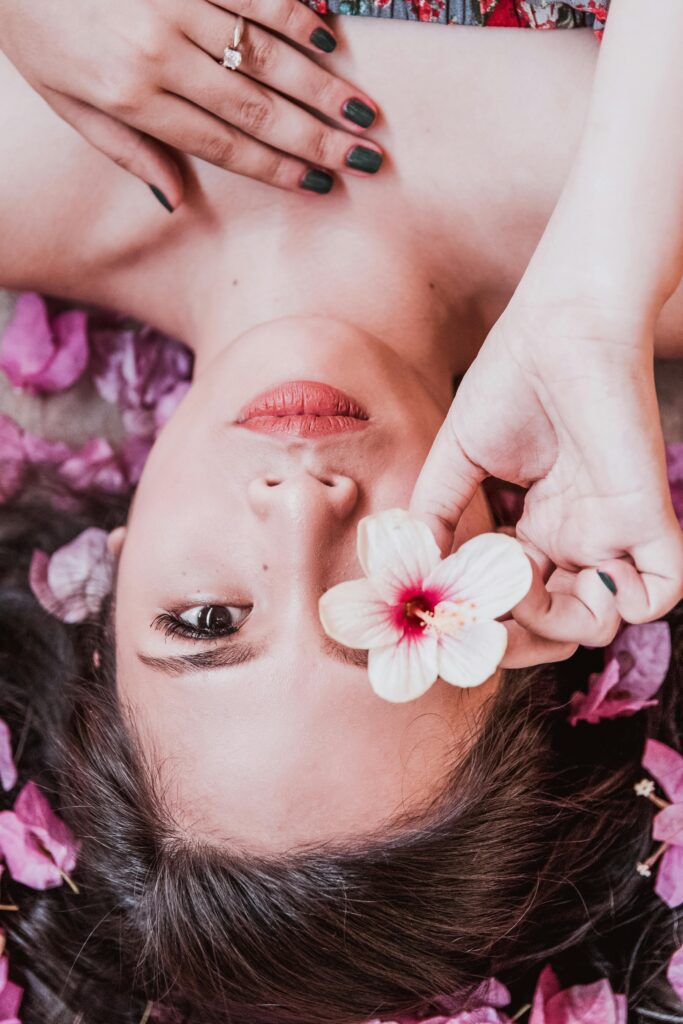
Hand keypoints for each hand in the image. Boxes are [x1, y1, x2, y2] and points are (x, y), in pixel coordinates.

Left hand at [0, 0, 381, 206]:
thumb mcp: (65, 101)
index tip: (320, 184)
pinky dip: (293, 13)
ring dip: (319, 85)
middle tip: (365, 158)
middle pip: (254, 106)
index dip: (276, 167)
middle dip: (316, 136)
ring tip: (363, 112)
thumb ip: (126, 151)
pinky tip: (328, 38)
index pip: (221, 143)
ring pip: (263, 53)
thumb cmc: (34, 27)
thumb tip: (177, 201)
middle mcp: (156, 51)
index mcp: (131, 96)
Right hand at [409, 302, 682, 663]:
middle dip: (514, 636)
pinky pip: (659, 596)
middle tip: (482, 616)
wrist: (562, 328)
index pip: (509, 597)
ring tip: (522, 583)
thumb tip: (412, 575)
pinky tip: (581, 574)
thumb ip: (434, 517)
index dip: (480, 618)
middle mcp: (571, 537)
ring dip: (554, 626)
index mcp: (531, 524)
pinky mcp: (644, 518)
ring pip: (598, 622)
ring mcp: (608, 532)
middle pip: (551, 623)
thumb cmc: (510, 381)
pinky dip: (626, 608)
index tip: (443, 615)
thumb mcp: (455, 459)